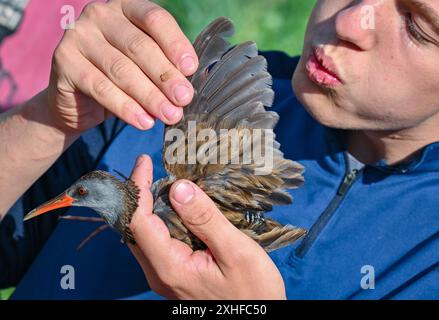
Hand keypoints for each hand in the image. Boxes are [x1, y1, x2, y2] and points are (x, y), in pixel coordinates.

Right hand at [47, 0, 197, 133]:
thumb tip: (188, 87)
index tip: (190, 69)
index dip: (175, 44)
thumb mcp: (144, 66)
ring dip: (150, 96)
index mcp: (126, 8)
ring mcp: (78, 36)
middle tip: (184, 99)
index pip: (155, 19)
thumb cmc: (119, 78)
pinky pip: (101, 88)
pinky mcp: (64, 61)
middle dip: (166, 76)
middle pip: (139, 46)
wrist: (77, 100)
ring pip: (121, 69)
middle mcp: (100, 15)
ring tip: (170, 115)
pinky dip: (126, 108)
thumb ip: (164, 66)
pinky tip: (144, 122)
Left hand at [127, 155, 286, 299]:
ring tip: (158, 180)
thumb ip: (206, 220)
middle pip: (134, 228)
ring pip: (143, 235)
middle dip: (138, 194)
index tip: (144, 162)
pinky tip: (172, 206)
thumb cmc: (253, 291)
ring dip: (146, 206)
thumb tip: (179, 188)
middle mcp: (159, 272)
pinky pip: (156, 242)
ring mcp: (164, 275)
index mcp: (170, 267)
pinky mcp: (174, 273)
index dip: (138, 189)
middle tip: (150, 168)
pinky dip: (158, 219)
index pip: (138, 221)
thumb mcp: (236, 252)